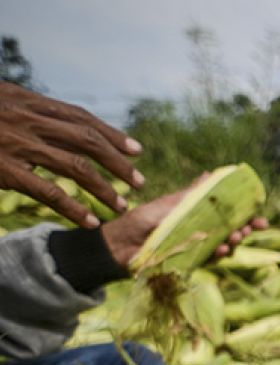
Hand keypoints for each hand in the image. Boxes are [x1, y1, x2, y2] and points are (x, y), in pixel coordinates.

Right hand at [0, 83, 144, 226]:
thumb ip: (27, 113)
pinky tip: (89, 221)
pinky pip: (49, 192)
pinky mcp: (5, 170)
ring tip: (121, 204)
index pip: (79, 117)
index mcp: (26, 101)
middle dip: (118, 162)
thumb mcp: (0, 104)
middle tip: (139, 180)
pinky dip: (73, 208)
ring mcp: (17, 145)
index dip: (111, 134)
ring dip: (104, 188)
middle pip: (87, 140)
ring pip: (76, 168)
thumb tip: (58, 128)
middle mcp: (27, 120)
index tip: (136, 150)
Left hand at [100, 175, 267, 267]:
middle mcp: (201, 231)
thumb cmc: (142, 221)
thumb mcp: (169, 204)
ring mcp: (197, 248)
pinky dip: (218, 255)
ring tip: (235, 238)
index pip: (228, 214)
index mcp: (198, 215)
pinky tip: (222, 250)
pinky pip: (210, 260)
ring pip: (225, 246)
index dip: (245, 215)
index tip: (260, 216)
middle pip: (231, 231)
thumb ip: (192, 194)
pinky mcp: (191, 262)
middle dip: (244, 229)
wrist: (120, 246)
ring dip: (234, 242)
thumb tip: (211, 174)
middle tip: (251, 228)